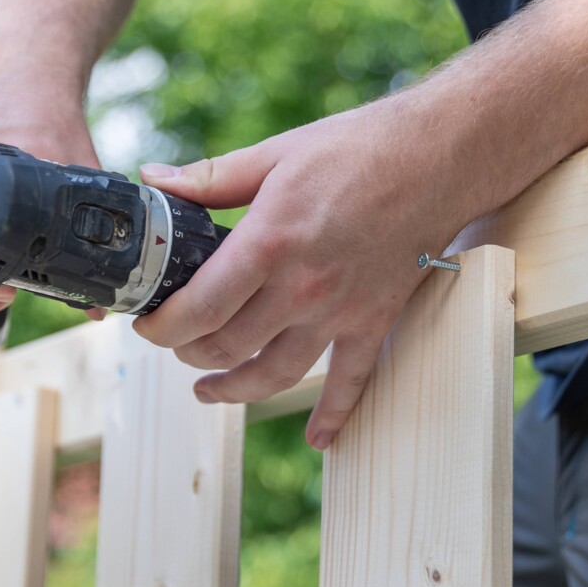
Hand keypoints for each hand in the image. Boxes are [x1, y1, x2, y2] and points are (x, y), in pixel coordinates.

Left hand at [132, 97, 478, 449]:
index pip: (197, 309)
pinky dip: (333, 416)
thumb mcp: (275, 154)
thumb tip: (153, 181)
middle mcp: (301, 289)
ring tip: (208, 390)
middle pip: (227, 347)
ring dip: (233, 391)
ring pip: (274, 376)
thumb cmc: (359, 147)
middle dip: (189, 354)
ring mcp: (339, 312)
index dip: (160, 327)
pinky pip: (351, 382)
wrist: (440, 157)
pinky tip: (317, 439)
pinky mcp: (373, 321)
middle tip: (176, 344)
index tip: (146, 324)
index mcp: (267, 244)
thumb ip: (210, 178)